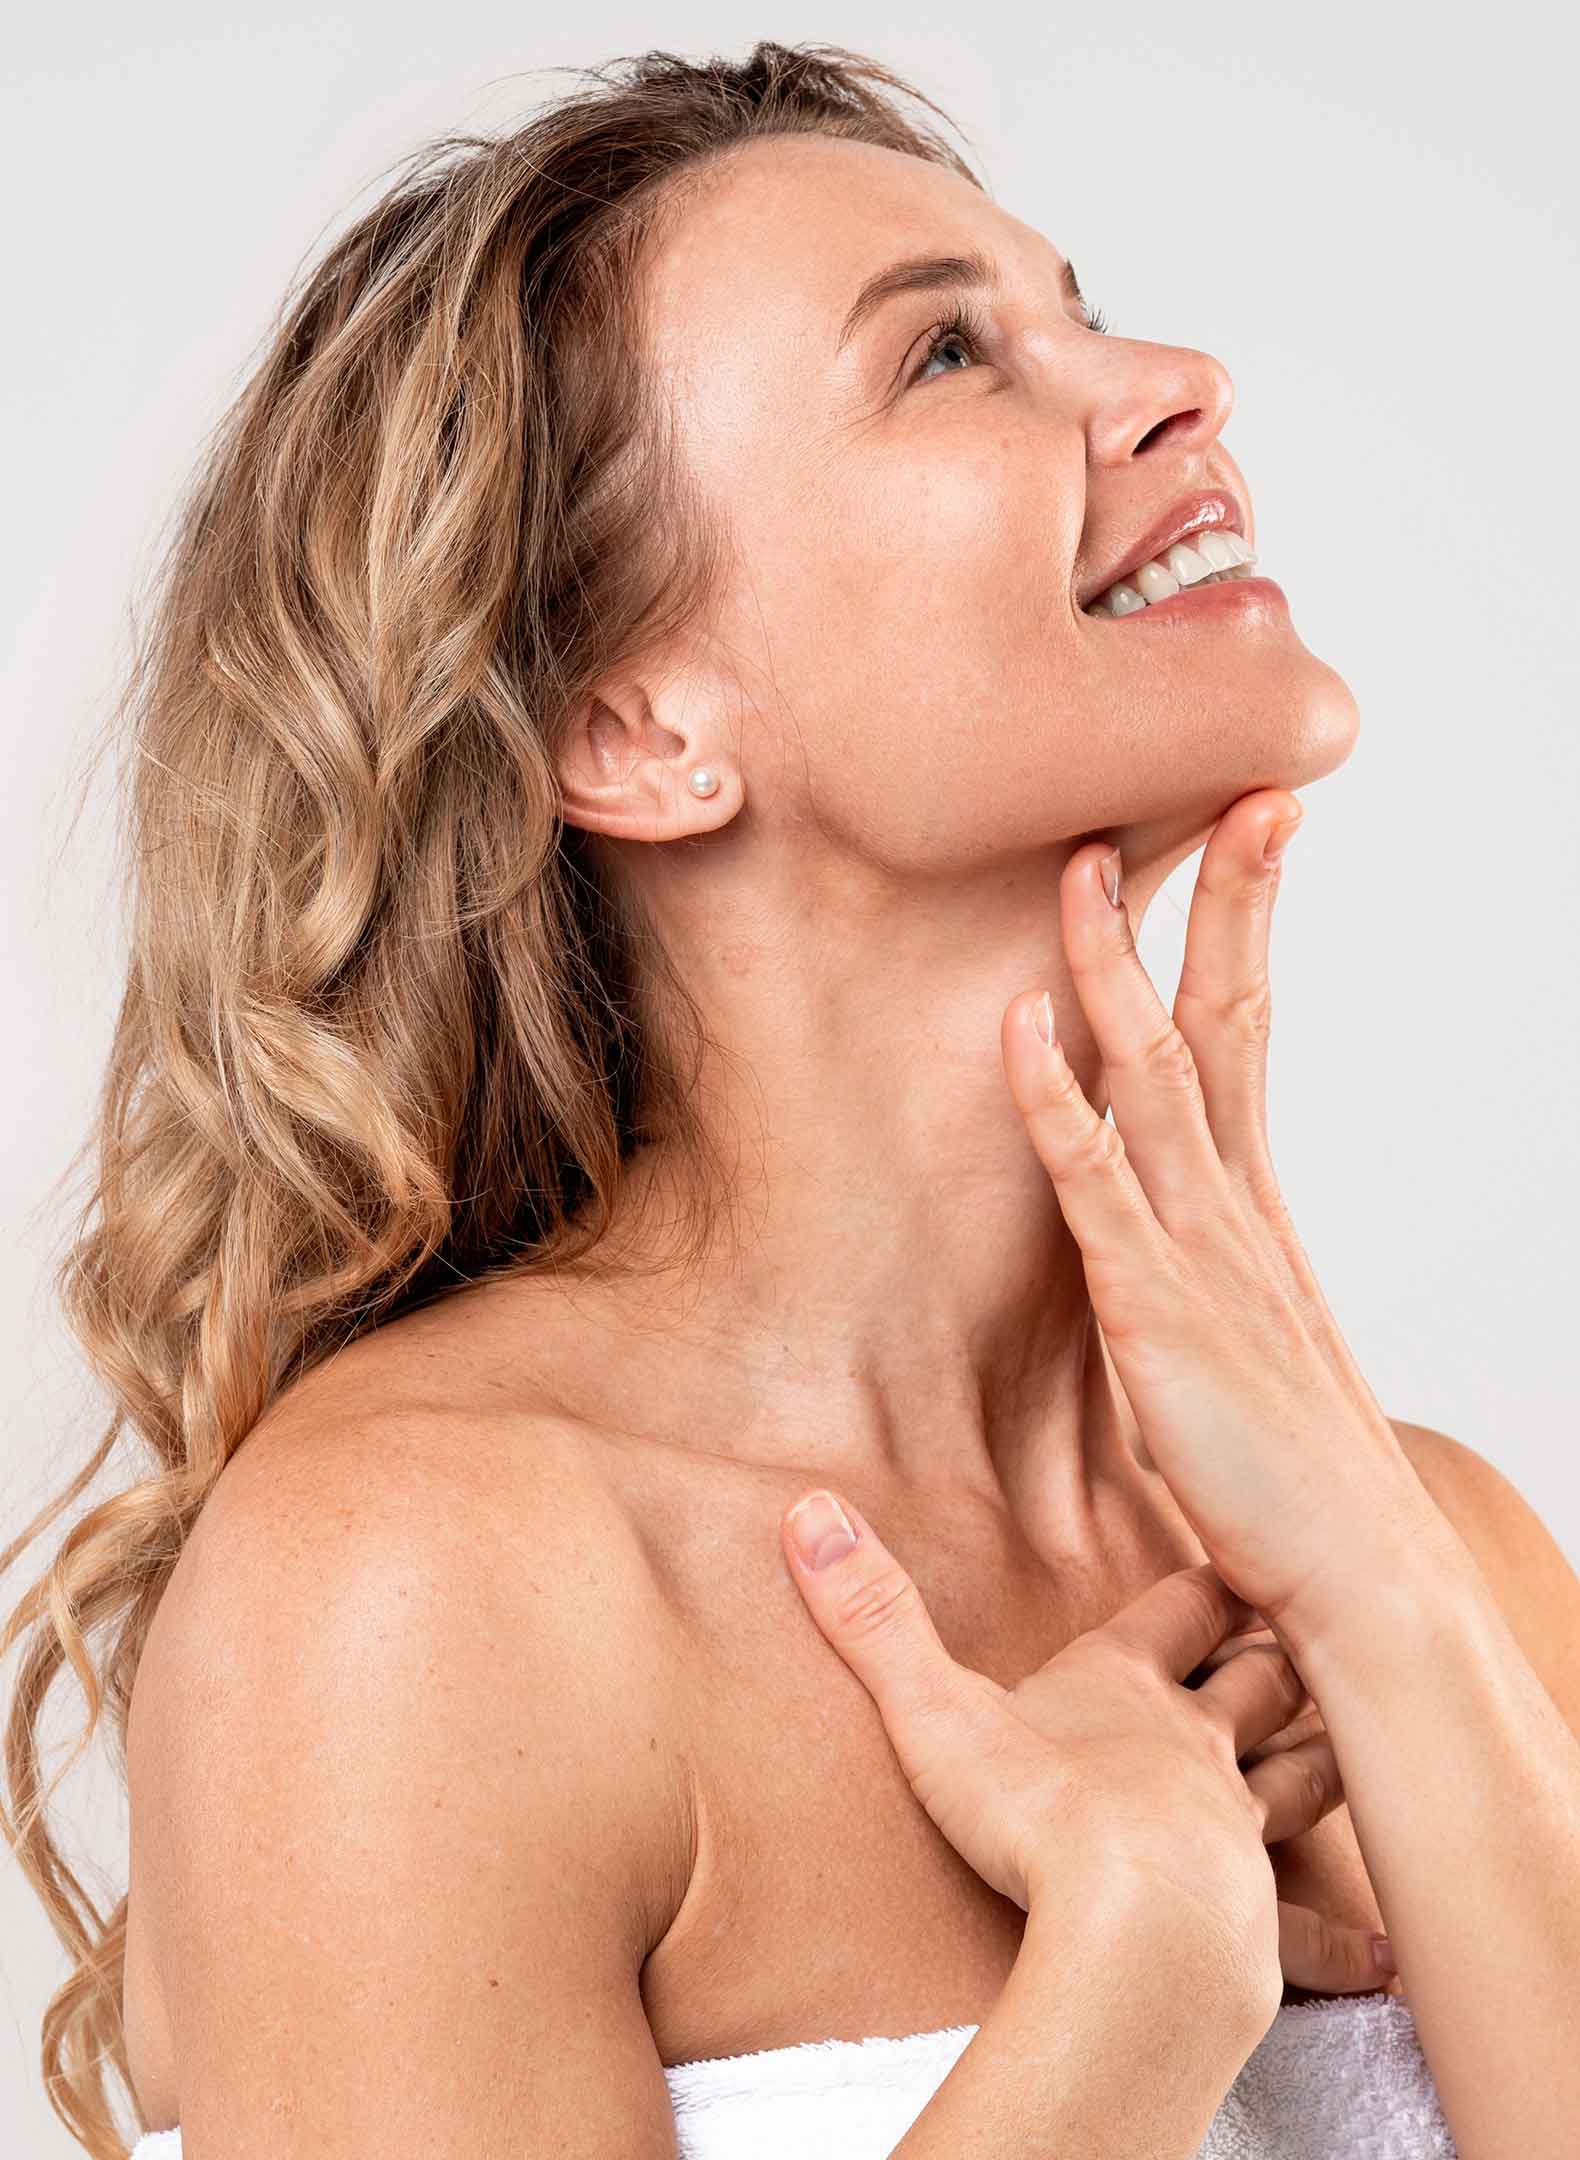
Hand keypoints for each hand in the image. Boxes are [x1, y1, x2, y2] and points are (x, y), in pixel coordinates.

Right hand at [780, 1495, 1397, 2019]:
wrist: (1137, 1926)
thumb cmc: (1036, 1811)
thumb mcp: (934, 1705)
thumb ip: (871, 1615)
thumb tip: (807, 1511)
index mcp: (1125, 1685)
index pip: (1178, 1609)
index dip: (1204, 1579)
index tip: (1233, 1544)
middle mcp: (1195, 1743)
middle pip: (1257, 1677)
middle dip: (1280, 1650)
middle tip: (1306, 1625)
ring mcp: (1236, 1827)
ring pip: (1299, 1771)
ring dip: (1322, 1749)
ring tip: (1348, 1733)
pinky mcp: (1254, 1914)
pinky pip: (1308, 1919)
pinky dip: (1344, 1927)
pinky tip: (1378, 1941)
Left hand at [998, 792, 1451, 1646]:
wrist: (1358, 1583)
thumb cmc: (1299, 1479)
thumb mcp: (1251, 1349)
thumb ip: (1214, 1281)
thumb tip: (1184, 1248)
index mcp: (1257, 1206)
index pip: (1252, 1031)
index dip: (1248, 928)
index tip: (1255, 829)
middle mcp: (1236, 1206)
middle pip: (1225, 1018)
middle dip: (1223, 900)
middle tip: (1230, 785)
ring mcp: (1199, 1250)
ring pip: (1153, 1073)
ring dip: (1112, 967)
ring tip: (1084, 868)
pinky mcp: (1154, 1310)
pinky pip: (1095, 1182)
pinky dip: (1055, 1100)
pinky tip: (1021, 1030)